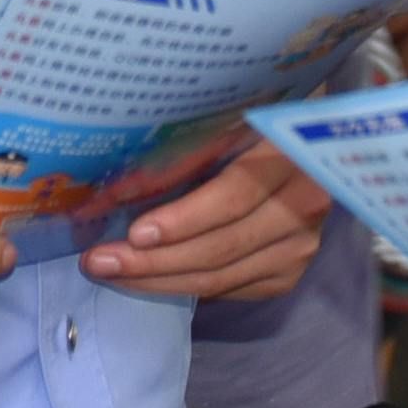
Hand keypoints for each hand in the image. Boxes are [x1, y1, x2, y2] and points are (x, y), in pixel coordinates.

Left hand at [79, 138, 330, 302]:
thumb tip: (119, 181)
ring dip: (157, 279)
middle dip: (152, 261)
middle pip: (219, 248)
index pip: (233, 198)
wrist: (309, 144)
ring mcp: (299, 247)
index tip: (133, 232)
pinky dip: (183, 286)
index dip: (182, 220)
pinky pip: (227, 289)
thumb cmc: (255, 119)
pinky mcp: (288, 274)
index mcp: (290, 156)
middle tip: (98, 261)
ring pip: (218, 278)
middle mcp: (304, 207)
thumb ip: (194, 145)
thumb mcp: (232, 117)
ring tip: (109, 272)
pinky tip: (146, 277)